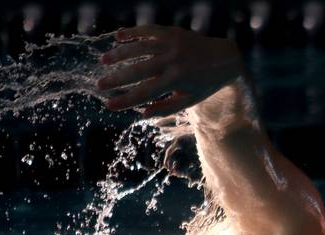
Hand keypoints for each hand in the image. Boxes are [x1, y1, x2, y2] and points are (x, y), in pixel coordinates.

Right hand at [97, 25, 242, 117]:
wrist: (225, 58)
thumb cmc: (206, 84)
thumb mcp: (189, 100)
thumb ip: (166, 107)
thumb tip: (141, 114)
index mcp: (177, 80)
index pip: (145, 92)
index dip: (126, 100)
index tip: (109, 105)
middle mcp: (173, 60)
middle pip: (138, 70)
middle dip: (117, 79)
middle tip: (99, 85)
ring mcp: (172, 43)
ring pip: (140, 47)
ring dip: (120, 53)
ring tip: (104, 60)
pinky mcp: (172, 31)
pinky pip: (148, 30)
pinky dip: (132, 32)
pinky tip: (117, 37)